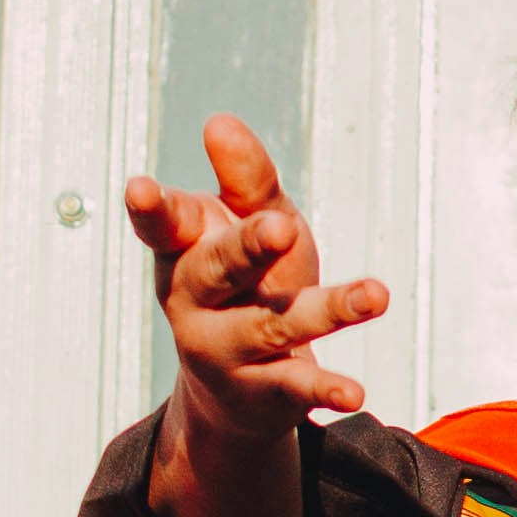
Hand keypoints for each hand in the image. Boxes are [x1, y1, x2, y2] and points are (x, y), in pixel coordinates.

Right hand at [138, 112, 386, 516]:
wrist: (235, 388)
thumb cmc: (247, 282)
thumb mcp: (250, 223)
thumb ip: (245, 180)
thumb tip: (219, 123)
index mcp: (183, 251)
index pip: (163, 225)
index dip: (150, 209)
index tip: (140, 189)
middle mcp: (195, 302)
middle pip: (218, 269)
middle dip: (247, 248)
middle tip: (282, 229)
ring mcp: (227, 350)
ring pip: (273, 324)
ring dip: (328, 310)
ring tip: (376, 295)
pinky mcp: (265, 391)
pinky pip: (297, 386)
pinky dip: (326, 389)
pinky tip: (354, 393)